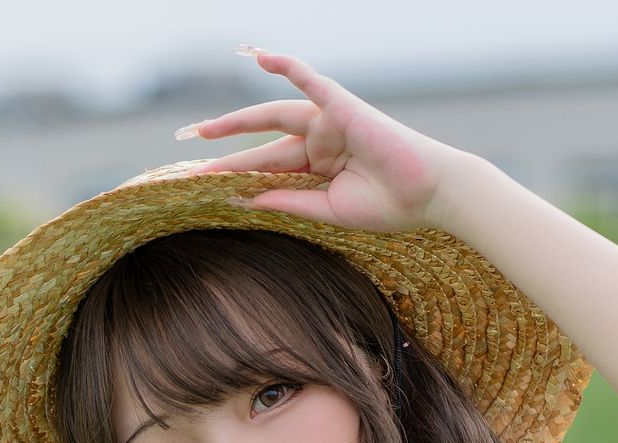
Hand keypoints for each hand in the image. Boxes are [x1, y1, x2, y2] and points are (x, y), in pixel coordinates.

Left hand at [176, 46, 472, 235]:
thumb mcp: (326, 210)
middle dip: (225, 151)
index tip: (199, 186)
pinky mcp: (343, 106)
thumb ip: (287, 201)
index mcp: (316, 168)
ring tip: (202, 129)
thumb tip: (242, 197)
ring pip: (274, 116)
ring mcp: (329, 122)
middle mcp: (318, 141)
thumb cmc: (388, 205)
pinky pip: (311, 80)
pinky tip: (261, 58)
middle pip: (262, 143)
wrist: (429, 196)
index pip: (266, 169)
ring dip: (237, 121)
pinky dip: (288, 66)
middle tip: (188, 155)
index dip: (233, 176)